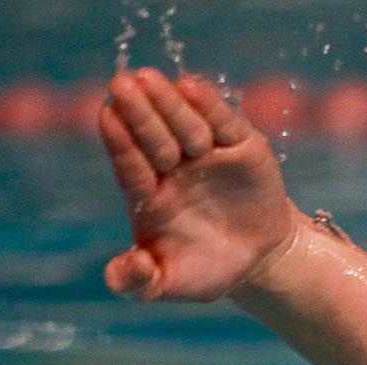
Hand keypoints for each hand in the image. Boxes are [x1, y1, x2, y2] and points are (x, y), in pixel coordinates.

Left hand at [98, 68, 299, 301]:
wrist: (260, 260)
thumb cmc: (207, 269)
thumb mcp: (172, 285)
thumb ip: (140, 283)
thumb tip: (124, 273)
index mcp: (148, 197)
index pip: (130, 166)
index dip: (120, 143)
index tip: (107, 116)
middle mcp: (172, 169)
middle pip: (153, 137)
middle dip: (139, 113)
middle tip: (122, 84)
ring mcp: (205, 154)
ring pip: (184, 124)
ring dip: (167, 102)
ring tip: (150, 79)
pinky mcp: (240, 145)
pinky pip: (223, 122)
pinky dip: (210, 105)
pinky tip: (190, 86)